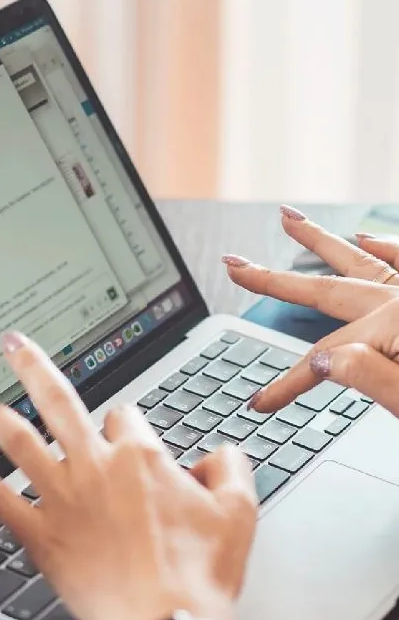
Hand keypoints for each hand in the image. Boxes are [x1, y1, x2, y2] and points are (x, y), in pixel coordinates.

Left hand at [0, 332, 255, 619]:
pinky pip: (1, 503)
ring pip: (21, 443)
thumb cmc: (200, 574)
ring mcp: (65, 501)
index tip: (132, 443)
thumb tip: (217, 454)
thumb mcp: (240, 510)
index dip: (130, 426)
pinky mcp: (43, 538)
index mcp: (142, 457)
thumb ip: (230, 465)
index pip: (127, 416)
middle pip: (59, 402)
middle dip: (35, 367)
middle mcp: (97, 468)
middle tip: (14, 345)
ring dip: (0, 418)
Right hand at [223, 205, 398, 409]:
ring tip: (288, 218)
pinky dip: (383, 248)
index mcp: (394, 324)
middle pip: (326, 289)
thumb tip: (321, 359)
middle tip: (237, 265)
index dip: (289, 382)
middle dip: (275, 280)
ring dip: (320, 241)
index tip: (262, 402)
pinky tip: (365, 237)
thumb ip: (365, 374)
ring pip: (361, 260)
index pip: (324, 356)